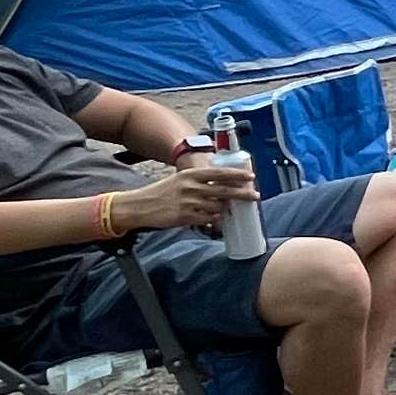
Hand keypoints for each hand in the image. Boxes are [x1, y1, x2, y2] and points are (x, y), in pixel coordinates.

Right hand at [121, 162, 250, 236]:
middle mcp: (191, 187)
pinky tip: (217, 221)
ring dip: (226, 209)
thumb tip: (222, 186)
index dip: (237, 175)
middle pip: (224, 190)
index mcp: (191, 174)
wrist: (140, 206)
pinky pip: (207, 219)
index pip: (219, 173)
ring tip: (231, 210)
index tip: (251, 177)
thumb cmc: (162, 192)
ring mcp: (189, 202)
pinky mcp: (185, 217)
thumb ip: (199, 182)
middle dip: (242, 193)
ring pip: (218, 207)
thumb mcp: (180, 180)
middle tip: (255, 196)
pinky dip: (215, 220)